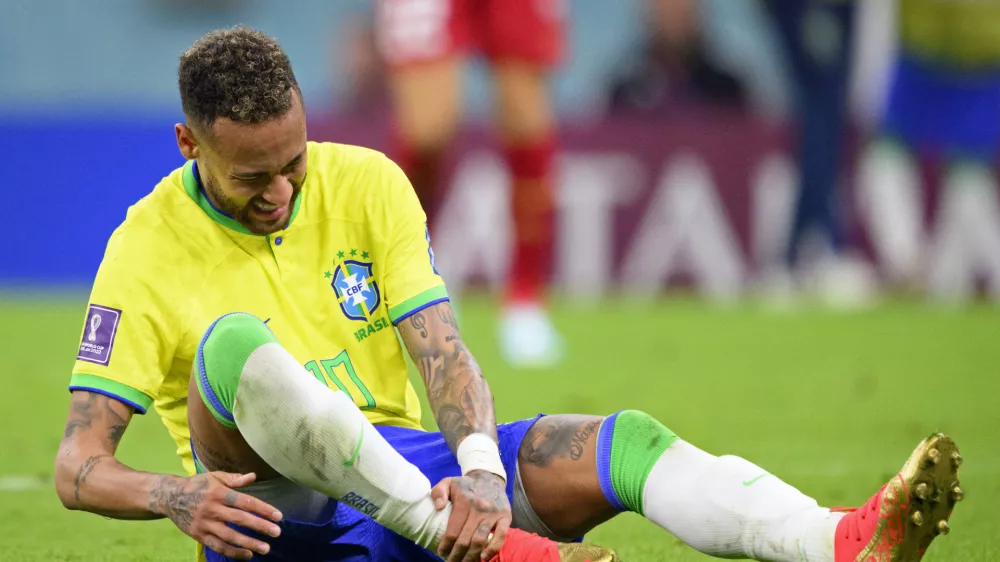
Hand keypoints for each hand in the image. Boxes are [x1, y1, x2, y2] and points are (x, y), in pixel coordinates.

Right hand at [149, 472, 282, 559]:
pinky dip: (233, 552)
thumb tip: (253, 476)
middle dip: (259, 527)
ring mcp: (205, 523)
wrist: (169, 496)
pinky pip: (217, 546)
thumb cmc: (196, 485)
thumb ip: (234, 479)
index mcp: (219, 493)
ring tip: (265, 548)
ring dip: (248, 543)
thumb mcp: (215, 477)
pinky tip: (247, 555)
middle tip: (276, 532)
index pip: (245, 502)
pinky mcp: (199, 535)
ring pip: (229, 536)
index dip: (263, 509)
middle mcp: (212, 509)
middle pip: (239, 519)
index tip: (278, 516)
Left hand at [431, 471, 510, 561]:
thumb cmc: (466, 485)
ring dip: (470, 557)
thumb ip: (438, 492)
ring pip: (480, 541)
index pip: (452, 531)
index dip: (445, 545)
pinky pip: (501, 536)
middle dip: (456, 555)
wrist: (490, 478)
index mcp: (464, 502)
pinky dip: (492, 549)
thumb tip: (438, 507)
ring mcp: (493, 514)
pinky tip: (484, 558)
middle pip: (465, 540)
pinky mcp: (506, 517)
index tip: (441, 552)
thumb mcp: (448, 482)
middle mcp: (479, 508)